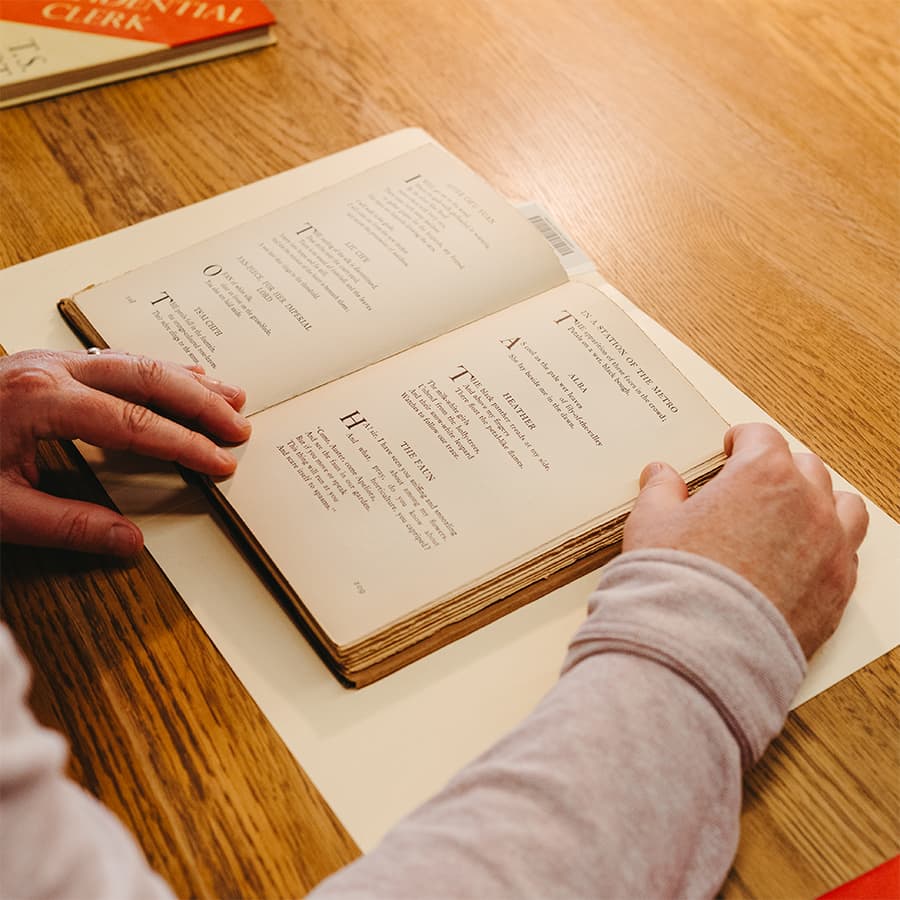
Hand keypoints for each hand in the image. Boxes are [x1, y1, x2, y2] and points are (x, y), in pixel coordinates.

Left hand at [0, 348, 251, 555]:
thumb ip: (68, 526)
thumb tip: (129, 541)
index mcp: (41, 402)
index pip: (134, 423)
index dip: (184, 443)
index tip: (220, 461)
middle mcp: (49, 371)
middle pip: (145, 376)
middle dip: (199, 401)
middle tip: (240, 423)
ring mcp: (45, 362)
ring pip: (132, 359)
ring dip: (184, 377)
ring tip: (228, 392)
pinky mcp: (41, 365)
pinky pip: (112, 358)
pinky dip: (153, 368)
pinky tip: (174, 376)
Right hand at [623, 422, 867, 657]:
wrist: (702, 647)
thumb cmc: (678, 582)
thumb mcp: (651, 524)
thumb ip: (661, 491)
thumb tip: (660, 476)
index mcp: (762, 475)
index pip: (761, 437)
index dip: (741, 439)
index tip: (731, 448)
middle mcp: (807, 504)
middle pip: (805, 466)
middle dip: (778, 469)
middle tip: (752, 484)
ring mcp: (830, 547)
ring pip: (842, 505)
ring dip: (819, 502)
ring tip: (791, 515)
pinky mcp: (838, 589)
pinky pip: (846, 554)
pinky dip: (827, 548)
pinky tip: (801, 559)